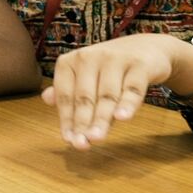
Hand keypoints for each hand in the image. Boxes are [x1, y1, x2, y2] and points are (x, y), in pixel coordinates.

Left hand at [42, 34, 189, 149]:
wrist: (147, 48)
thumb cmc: (109, 68)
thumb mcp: (86, 76)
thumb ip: (68, 90)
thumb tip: (46, 99)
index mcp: (70, 62)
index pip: (65, 95)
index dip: (66, 119)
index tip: (68, 140)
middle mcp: (89, 57)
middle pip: (84, 97)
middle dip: (82, 122)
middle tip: (81, 144)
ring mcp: (115, 59)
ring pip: (107, 95)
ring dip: (101, 118)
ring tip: (96, 138)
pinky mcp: (139, 64)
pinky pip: (132, 88)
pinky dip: (127, 103)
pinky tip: (122, 118)